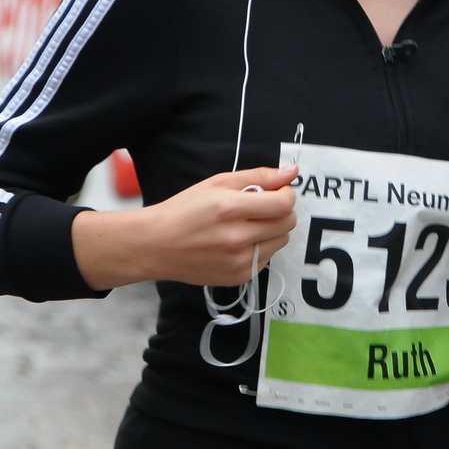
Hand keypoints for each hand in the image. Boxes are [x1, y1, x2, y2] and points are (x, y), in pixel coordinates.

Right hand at [71, 165, 298, 288]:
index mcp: (230, 209)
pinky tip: (238, 241)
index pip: (283, 204)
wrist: (156, 245)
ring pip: (281, 241)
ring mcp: (239, 261)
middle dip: (281, 211)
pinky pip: (267, 258)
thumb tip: (292, 172)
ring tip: (247, 224)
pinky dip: (260, 247)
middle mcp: (237, 238)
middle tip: (262, 206)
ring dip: (272, 230)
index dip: (286, 194)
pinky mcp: (239, 277)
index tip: (277, 191)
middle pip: (287, 224)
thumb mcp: (217, 183)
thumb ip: (259, 177)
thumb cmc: (185, 210)